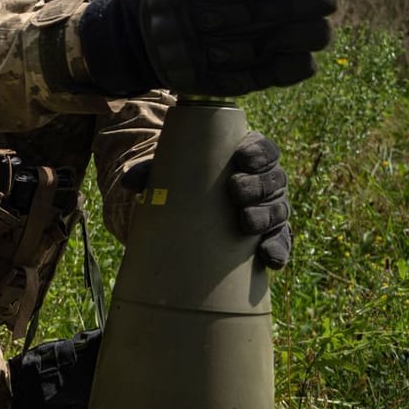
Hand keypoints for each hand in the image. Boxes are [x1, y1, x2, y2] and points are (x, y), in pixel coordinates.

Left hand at [114, 132, 291, 268]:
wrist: (193, 209)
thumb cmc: (186, 180)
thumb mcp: (171, 171)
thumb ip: (151, 172)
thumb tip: (128, 181)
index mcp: (247, 156)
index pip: (263, 149)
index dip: (258, 153)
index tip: (241, 159)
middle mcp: (265, 181)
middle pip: (273, 180)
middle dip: (257, 185)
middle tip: (235, 190)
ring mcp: (270, 208)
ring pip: (279, 210)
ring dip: (266, 216)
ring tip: (245, 222)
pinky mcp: (269, 235)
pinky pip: (280, 242)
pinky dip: (278, 250)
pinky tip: (269, 259)